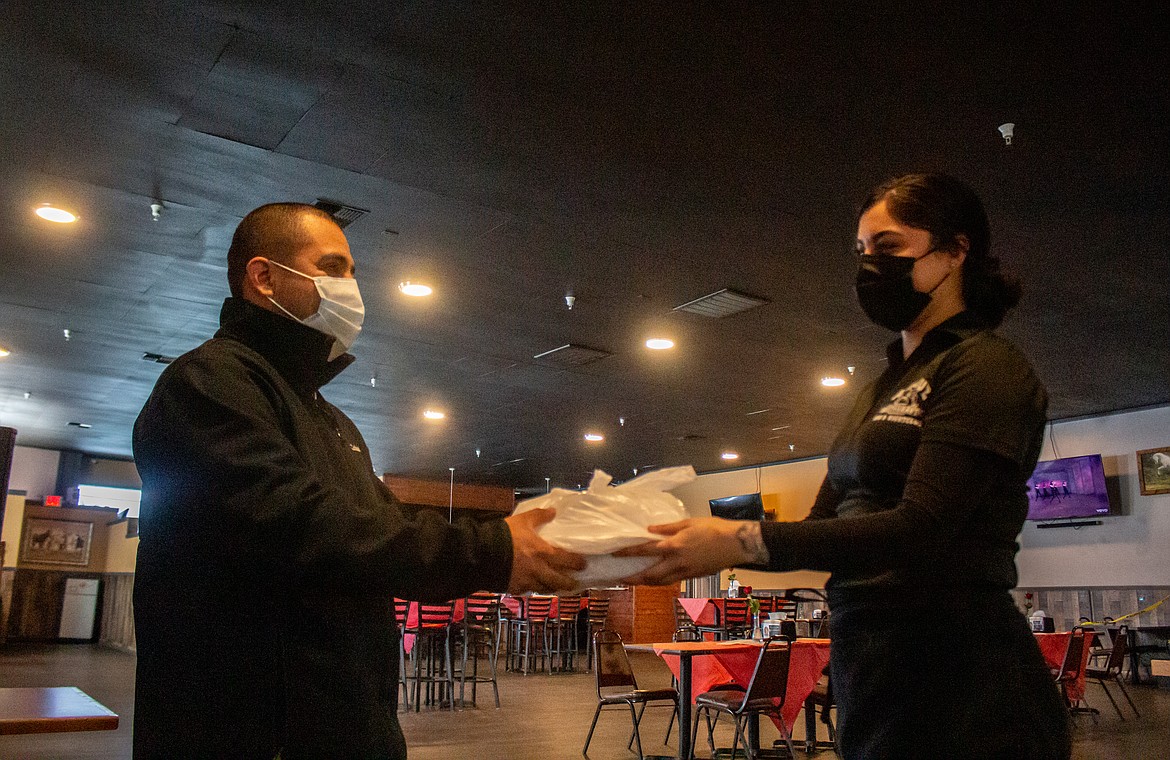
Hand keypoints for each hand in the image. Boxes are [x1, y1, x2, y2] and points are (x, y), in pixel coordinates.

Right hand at [504, 508, 586, 593]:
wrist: (482, 553)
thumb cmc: (504, 535)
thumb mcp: (522, 520)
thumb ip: (539, 516)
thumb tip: (553, 511)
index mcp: (542, 552)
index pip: (566, 560)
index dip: (576, 563)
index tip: (583, 564)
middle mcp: (538, 570)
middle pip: (558, 581)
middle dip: (568, 584)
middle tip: (574, 584)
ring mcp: (526, 581)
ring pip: (544, 589)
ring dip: (552, 588)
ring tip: (556, 587)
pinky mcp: (514, 588)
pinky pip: (527, 591)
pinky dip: (532, 589)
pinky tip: (533, 587)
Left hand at [615, 518, 765, 585]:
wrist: (736, 544)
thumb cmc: (714, 529)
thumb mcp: (688, 522)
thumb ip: (667, 527)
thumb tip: (650, 529)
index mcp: (674, 546)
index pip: (645, 550)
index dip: (629, 552)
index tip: (617, 554)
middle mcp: (677, 562)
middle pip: (650, 575)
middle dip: (634, 579)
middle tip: (622, 579)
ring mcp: (685, 572)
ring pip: (661, 582)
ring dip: (647, 583)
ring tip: (637, 582)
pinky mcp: (693, 576)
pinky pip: (673, 581)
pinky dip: (662, 582)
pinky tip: (658, 579)